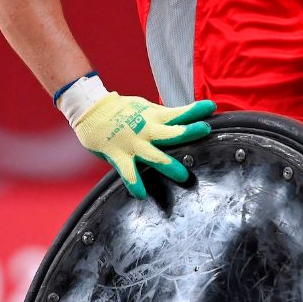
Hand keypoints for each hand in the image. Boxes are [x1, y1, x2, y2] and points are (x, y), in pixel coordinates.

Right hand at [70, 88, 215, 198]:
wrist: (91, 110)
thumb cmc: (121, 110)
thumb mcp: (145, 108)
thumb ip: (162, 117)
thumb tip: (184, 120)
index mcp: (153, 117)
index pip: (178, 113)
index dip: (195, 110)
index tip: (211, 107)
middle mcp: (145, 129)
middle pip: (171, 132)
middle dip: (189, 132)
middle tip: (205, 130)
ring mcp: (132, 143)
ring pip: (154, 156)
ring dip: (169, 165)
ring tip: (183, 176)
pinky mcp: (118, 154)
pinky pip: (128, 172)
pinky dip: (134, 183)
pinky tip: (141, 194)